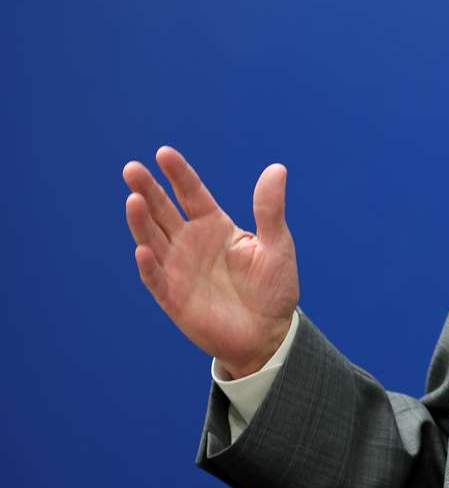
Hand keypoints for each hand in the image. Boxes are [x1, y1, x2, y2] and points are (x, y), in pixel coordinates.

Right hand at [123, 146, 298, 377]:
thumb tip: (277, 168)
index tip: (163, 153)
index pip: (191, 193)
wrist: (269, 333)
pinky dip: (149, 264)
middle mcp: (191, 242)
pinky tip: (143, 249)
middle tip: (132, 169)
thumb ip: (270, 209)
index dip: (178, 174)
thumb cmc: (274, 287)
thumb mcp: (277, 244)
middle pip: (163, 211)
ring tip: (133, 199)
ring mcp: (179, 269)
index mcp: (215, 225)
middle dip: (147, 190)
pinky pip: (156, 278)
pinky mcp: (174, 297)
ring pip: (153, 239)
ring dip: (141, 221)